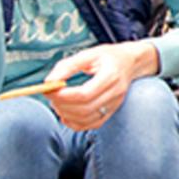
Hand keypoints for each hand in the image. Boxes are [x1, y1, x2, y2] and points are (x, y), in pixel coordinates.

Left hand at [43, 40, 160, 131]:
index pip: (85, 93)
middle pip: (85, 109)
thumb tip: (49, 82)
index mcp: (111, 75)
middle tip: (50, 95)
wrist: (130, 63)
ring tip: (57, 103)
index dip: (64, 95)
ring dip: (67, 115)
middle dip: (62, 105)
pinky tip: (66, 115)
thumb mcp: (88, 54)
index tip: (49, 90)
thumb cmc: (108, 56)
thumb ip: (67, 66)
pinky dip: (76, 124)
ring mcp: (115, 104)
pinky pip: (93, 124)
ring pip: (88, 120)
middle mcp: (115, 93)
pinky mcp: (111, 111)